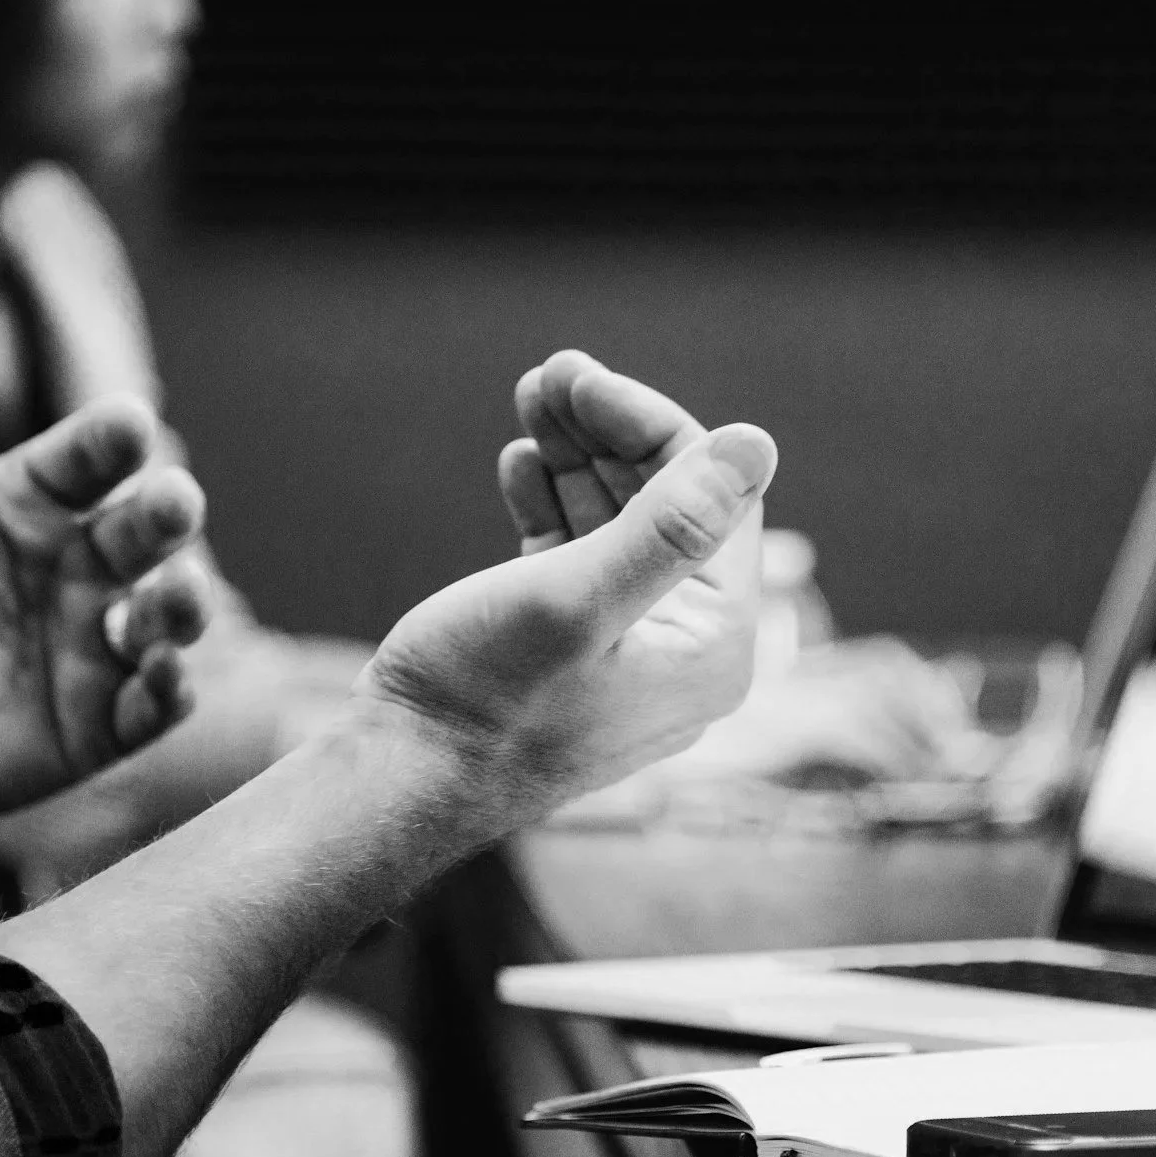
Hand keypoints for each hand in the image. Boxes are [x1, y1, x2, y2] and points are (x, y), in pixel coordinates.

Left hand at [0, 253, 211, 873]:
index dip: (109, 441)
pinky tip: (163, 675)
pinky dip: (169, 690)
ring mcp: (92, 645)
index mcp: (30, 504)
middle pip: (142, 532)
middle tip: (173, 501)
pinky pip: (153, 704)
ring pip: (165, 616)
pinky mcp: (97, 723)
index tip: (125, 423)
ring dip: (183, 605)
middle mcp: (75, 568)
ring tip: (176, 598)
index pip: (86, 458)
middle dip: (166, 515)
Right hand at [354, 351, 776, 833]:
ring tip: (531, 398)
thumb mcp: (576, 599)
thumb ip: (670, 524)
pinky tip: (521, 463)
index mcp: (714, 646)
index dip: (650, 425)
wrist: (397, 783)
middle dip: (608, 434)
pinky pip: (581, 561)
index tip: (581, 377)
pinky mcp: (571, 653)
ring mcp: (628, 653)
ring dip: (576, 459)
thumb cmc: (483, 701)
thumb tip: (758, 442)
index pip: (713, 499)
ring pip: (617, 526)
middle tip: (550, 373)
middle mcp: (685, 652)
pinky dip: (553, 507)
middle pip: (667, 507)